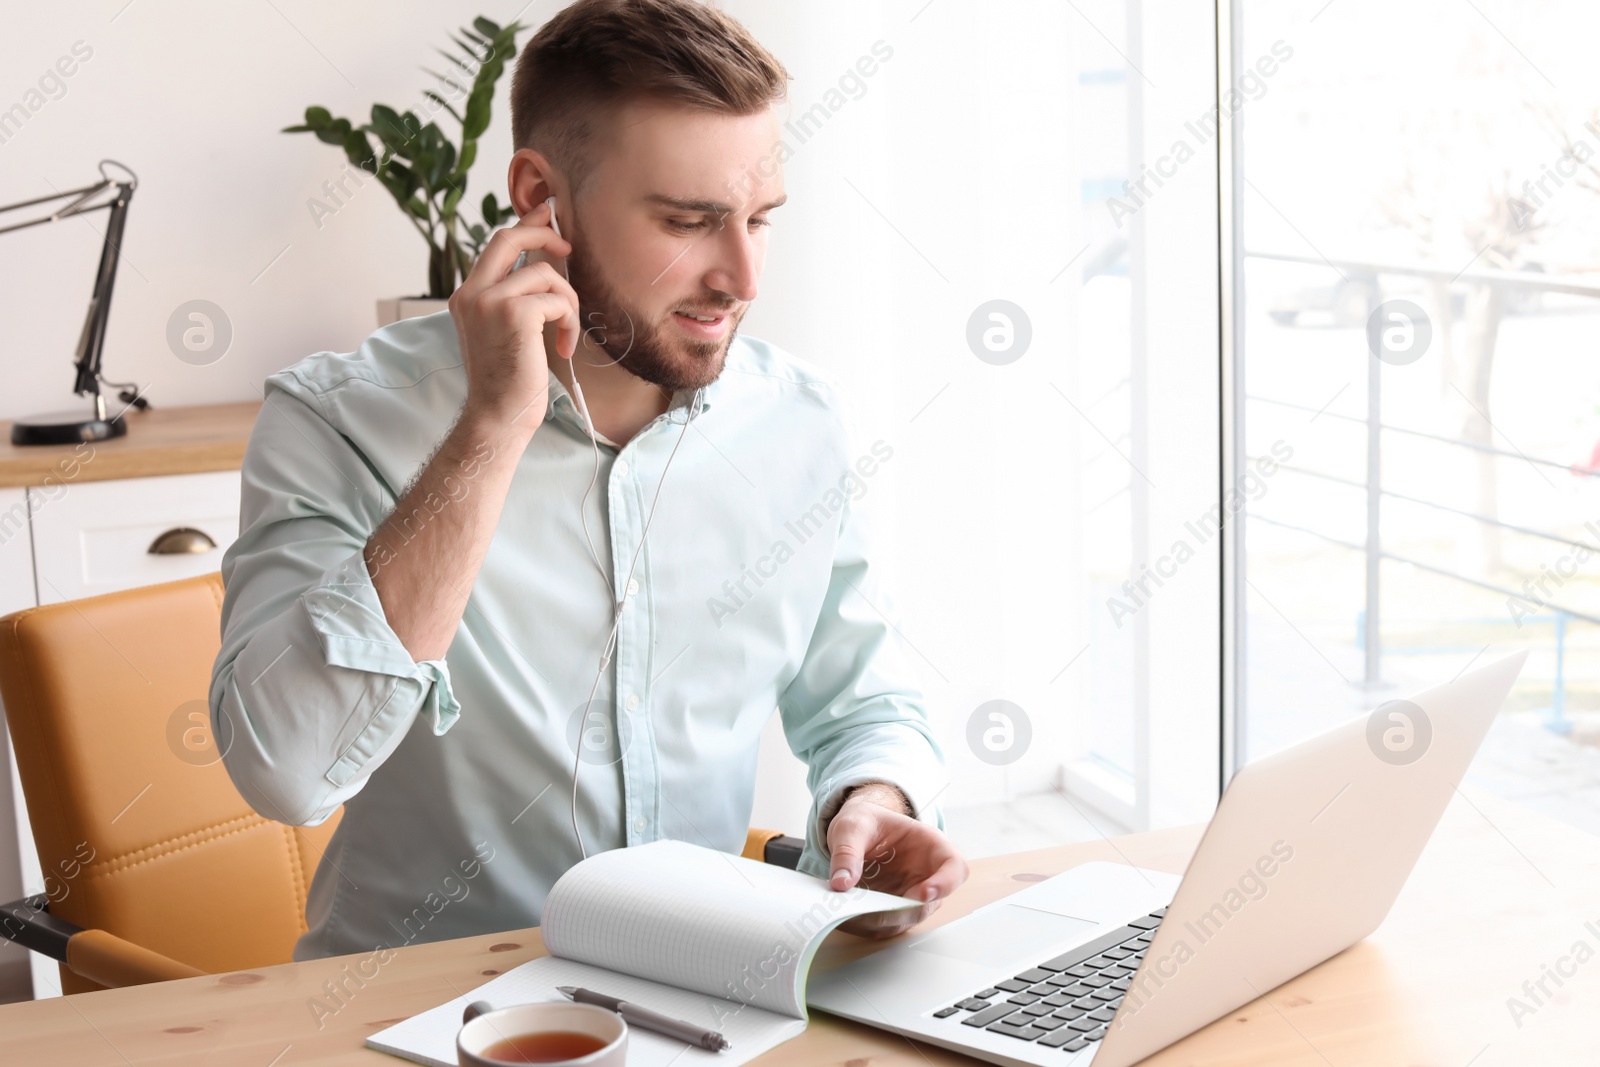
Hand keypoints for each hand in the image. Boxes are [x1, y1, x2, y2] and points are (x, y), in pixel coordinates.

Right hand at [447, 200, 580, 437]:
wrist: (499, 415)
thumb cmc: (508, 380)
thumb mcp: (502, 331)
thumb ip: (511, 298)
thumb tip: (541, 267)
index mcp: (466, 296)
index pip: (495, 245)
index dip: (524, 224)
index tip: (546, 214)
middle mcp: (472, 293)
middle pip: (509, 237)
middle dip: (543, 233)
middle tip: (568, 247)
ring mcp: (489, 301)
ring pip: (544, 274)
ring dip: (567, 301)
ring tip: (565, 332)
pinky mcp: (514, 313)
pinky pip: (556, 299)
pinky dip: (568, 320)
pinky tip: (563, 346)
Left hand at [826, 785, 968, 938]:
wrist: (855, 832)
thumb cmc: (865, 822)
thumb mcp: (852, 826)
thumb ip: (847, 851)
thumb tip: (842, 883)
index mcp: (930, 845)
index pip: (954, 867)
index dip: (946, 883)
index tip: (924, 893)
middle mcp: (926, 874)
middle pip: (929, 904)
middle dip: (902, 910)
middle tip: (873, 909)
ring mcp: (911, 895)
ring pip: (906, 919)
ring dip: (881, 921)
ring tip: (852, 911)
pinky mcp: (892, 910)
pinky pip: (885, 926)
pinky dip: (867, 925)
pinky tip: (847, 915)